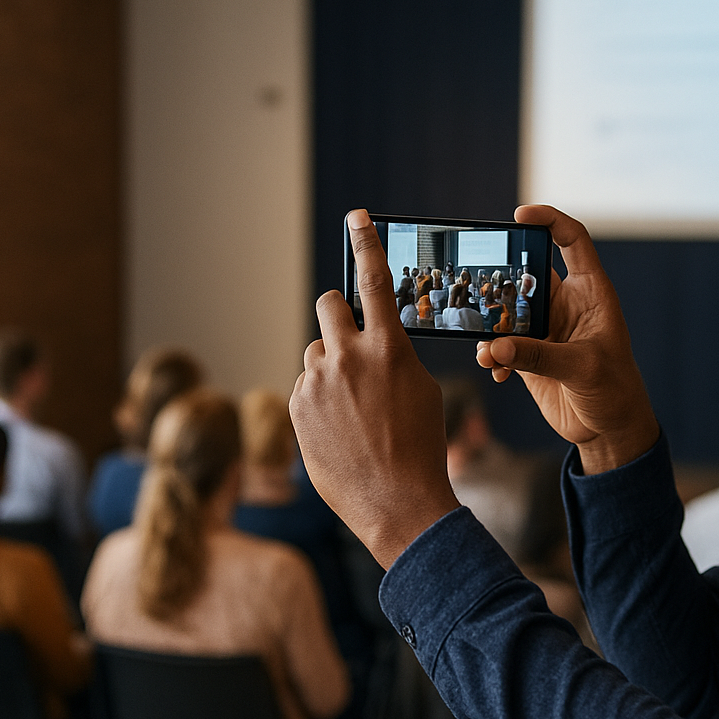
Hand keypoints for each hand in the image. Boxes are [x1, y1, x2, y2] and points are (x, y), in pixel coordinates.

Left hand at [291, 210, 461, 568]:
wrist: (397, 502)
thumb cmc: (420, 445)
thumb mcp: (421, 388)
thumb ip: (392, 355)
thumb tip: (370, 341)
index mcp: (388, 348)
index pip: (373, 280)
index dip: (365, 243)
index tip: (357, 217)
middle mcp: (347, 358)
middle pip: (330, 306)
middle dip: (338, 313)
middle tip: (350, 336)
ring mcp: (317, 383)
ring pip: (317, 351)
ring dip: (331, 366)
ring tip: (354, 408)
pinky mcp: (297, 407)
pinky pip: (306, 385)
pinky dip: (320, 398)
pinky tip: (340, 428)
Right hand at [475, 205, 657, 473]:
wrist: (609, 430)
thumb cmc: (615, 390)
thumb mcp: (582, 368)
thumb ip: (539, 356)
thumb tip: (496, 347)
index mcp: (590, 293)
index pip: (572, 241)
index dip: (549, 221)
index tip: (520, 215)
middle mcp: (565, 304)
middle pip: (526, 274)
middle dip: (501, 279)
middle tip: (479, 287)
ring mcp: (545, 329)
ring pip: (507, 311)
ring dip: (491, 327)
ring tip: (488, 350)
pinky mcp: (529, 355)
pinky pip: (501, 344)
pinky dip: (492, 354)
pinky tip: (496, 371)